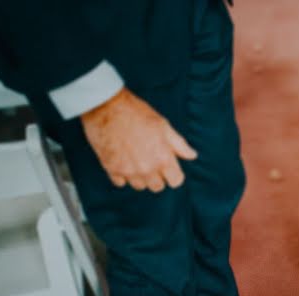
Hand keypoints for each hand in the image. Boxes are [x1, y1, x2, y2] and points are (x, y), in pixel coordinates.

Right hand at [80, 88, 197, 191]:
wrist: (106, 106)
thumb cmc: (136, 113)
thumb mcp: (163, 125)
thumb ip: (179, 145)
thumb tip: (192, 155)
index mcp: (163, 158)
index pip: (176, 181)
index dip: (174, 174)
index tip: (169, 167)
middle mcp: (147, 168)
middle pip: (157, 186)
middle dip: (157, 176)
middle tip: (151, 160)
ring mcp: (128, 171)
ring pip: (139, 186)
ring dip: (140, 176)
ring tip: (136, 158)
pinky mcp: (111, 169)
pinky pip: (121, 182)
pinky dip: (123, 175)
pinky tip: (123, 161)